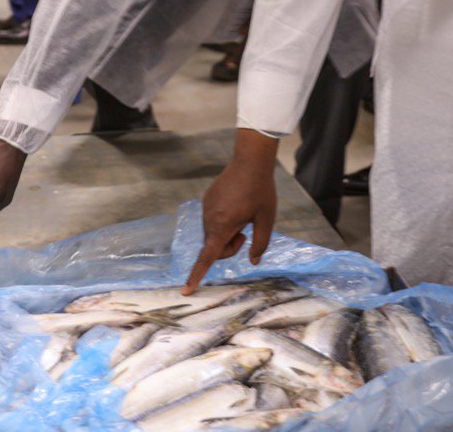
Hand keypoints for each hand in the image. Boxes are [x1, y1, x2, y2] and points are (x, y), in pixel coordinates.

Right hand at [183, 129, 277, 293]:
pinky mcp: (207, 200)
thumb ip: (260, 243)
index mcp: (223, 226)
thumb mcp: (266, 219)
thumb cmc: (261, 191)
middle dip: (229, 248)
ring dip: (227, 233)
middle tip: (246, 234)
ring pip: (213, 234)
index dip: (196, 275)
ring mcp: (206, 208)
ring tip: (243, 215)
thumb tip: (254, 261)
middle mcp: (209, 219)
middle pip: (214, 247)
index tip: (186, 290)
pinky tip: (236, 205)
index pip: (207, 257)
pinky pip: (212, 220)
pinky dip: (223, 221)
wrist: (249, 162)